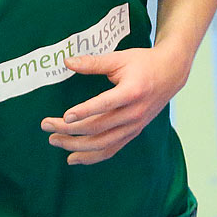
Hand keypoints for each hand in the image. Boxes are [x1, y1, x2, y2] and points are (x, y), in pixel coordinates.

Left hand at [40, 47, 182, 164]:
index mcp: (132, 92)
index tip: (65, 116)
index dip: (84, 111)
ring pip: (102, 143)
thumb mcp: (119, 58)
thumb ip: (93, 62)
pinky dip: (92, 157)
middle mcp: (134, 113)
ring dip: (76, 146)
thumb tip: (66, 61)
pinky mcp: (133, 133)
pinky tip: (73, 157)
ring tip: (54, 140)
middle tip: (46, 125)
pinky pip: (111, 149)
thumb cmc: (143, 63)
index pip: (105, 105)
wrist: (170, 74)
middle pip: (98, 127)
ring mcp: (134, 126)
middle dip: (69, 130)